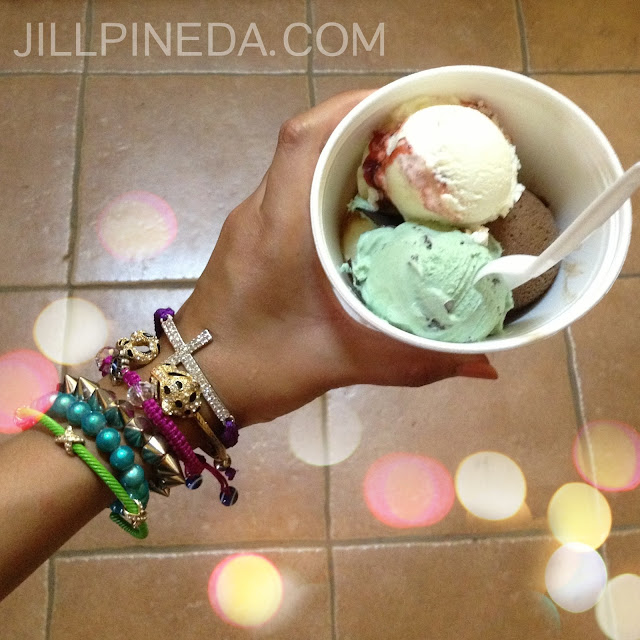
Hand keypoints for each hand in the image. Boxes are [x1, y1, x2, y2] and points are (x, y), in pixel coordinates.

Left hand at [177, 90, 497, 425]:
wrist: (193, 381)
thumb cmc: (260, 366)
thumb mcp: (342, 362)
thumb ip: (415, 362)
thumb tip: (486, 365)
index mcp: (279, 227)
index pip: (304, 139)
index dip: (352, 107)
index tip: (406, 106)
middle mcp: (262, 211)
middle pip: (307, 140)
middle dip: (363, 126)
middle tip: (421, 136)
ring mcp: (253, 221)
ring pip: (299, 163)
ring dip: (346, 154)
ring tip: (403, 165)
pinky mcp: (252, 236)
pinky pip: (293, 190)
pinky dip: (329, 184)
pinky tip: (367, 211)